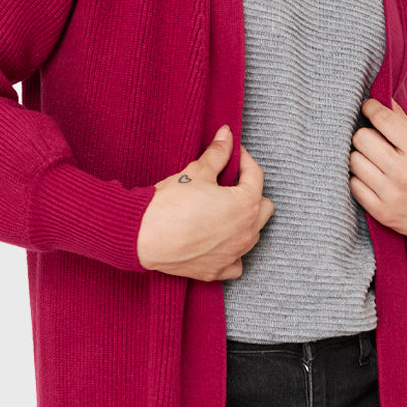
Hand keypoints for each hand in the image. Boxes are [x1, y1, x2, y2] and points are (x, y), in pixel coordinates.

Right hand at [136, 126, 274, 279]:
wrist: (142, 236)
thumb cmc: (170, 204)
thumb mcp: (196, 172)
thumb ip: (217, 154)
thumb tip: (226, 135)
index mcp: (245, 205)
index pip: (256, 176)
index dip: (244, 160)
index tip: (234, 153)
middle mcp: (246, 233)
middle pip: (264, 207)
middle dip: (251, 192)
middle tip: (231, 183)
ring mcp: (233, 254)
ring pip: (253, 235)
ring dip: (245, 221)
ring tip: (225, 210)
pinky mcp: (216, 270)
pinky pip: (236, 263)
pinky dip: (233, 252)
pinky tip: (221, 242)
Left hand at [349, 97, 406, 239]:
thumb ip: (405, 124)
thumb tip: (381, 99)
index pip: (382, 119)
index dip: (370, 108)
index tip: (369, 108)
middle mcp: (405, 172)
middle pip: (361, 138)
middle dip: (366, 134)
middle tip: (374, 139)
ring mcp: (391, 194)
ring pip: (354, 160)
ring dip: (361, 157)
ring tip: (373, 160)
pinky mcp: (381, 212)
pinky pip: (353, 185)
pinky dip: (359, 179)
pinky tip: (371, 178)